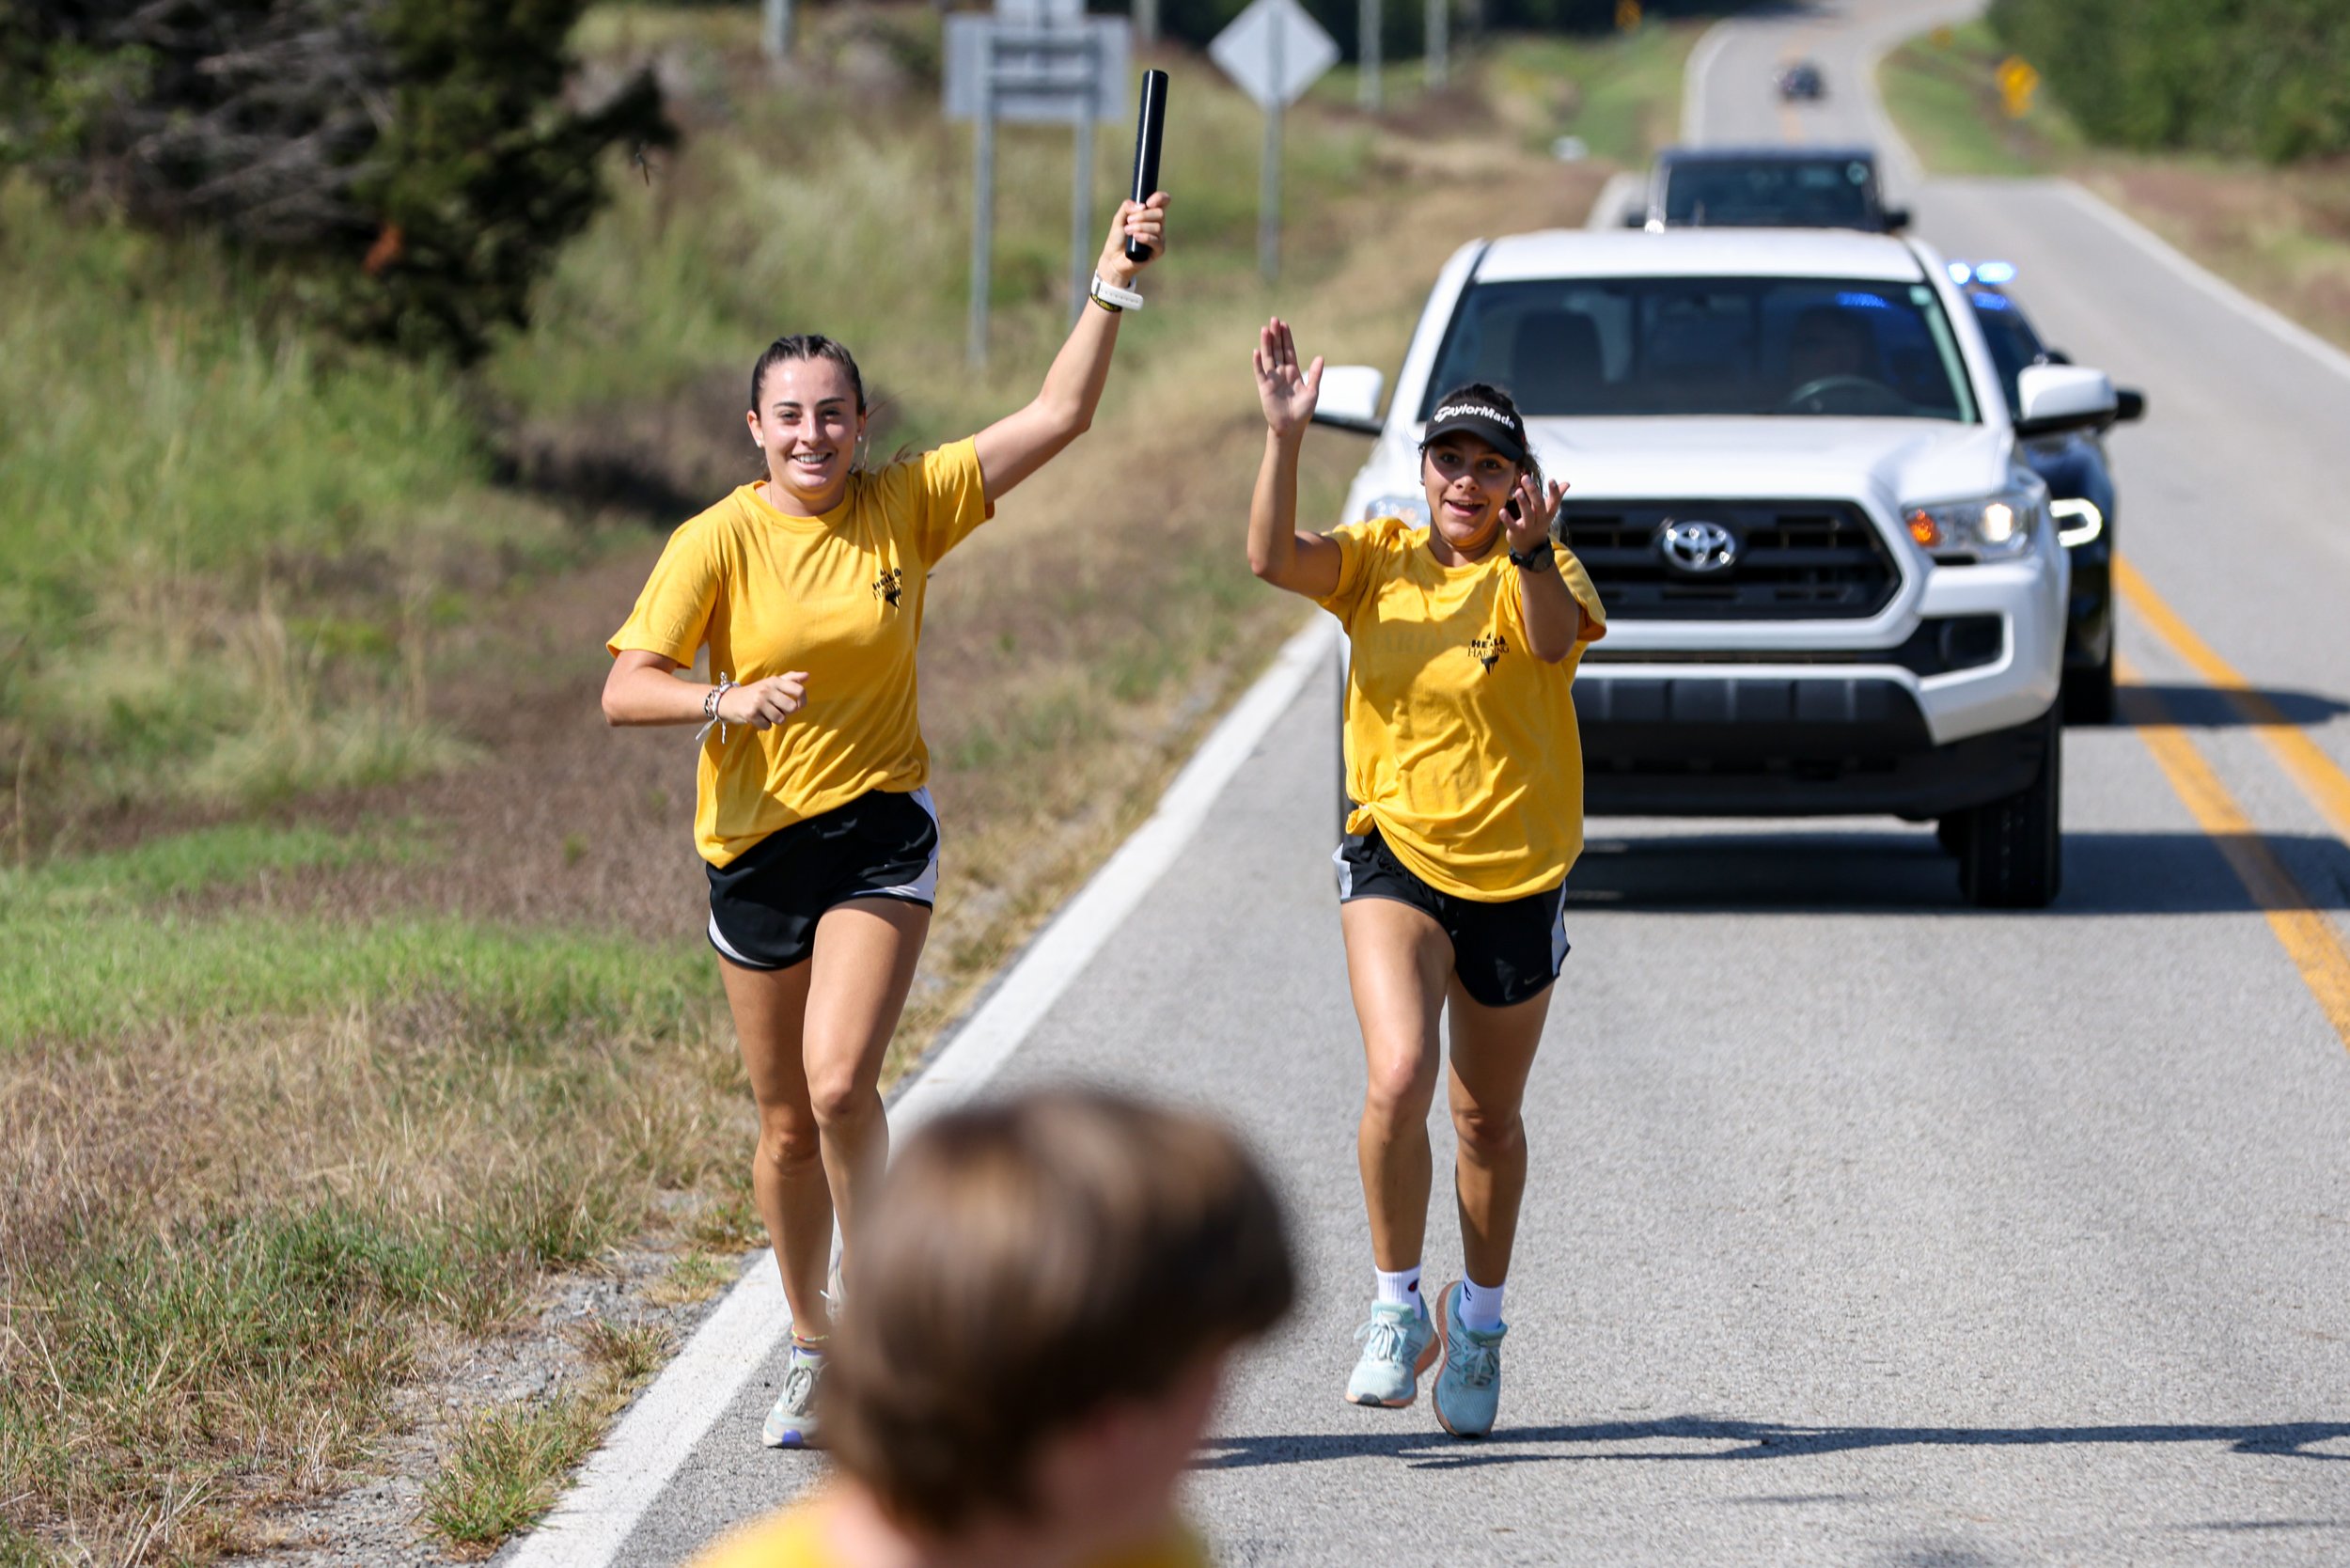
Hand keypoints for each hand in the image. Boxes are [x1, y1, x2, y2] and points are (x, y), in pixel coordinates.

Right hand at [718, 673, 805, 730]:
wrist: (729, 700)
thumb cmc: (756, 692)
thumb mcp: (772, 682)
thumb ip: (790, 679)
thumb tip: (807, 676)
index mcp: (774, 681)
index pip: (799, 690)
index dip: (803, 701)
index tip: (798, 706)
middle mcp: (767, 690)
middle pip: (791, 708)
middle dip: (786, 712)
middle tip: (777, 709)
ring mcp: (758, 702)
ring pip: (780, 719)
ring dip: (774, 720)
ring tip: (766, 713)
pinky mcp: (750, 714)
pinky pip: (767, 726)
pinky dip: (764, 725)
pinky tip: (757, 717)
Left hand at [1097, 193, 1168, 286]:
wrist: (1113, 258)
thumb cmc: (1118, 238)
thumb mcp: (1118, 218)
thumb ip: (1126, 208)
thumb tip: (1141, 206)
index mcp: (1150, 214)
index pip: (1163, 201)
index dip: (1160, 198)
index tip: (1148, 203)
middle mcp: (1158, 224)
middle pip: (1160, 213)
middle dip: (1143, 216)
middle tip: (1129, 221)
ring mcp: (1159, 238)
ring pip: (1157, 227)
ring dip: (1140, 227)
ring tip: (1127, 231)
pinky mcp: (1158, 251)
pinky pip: (1156, 241)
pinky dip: (1145, 237)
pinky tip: (1135, 237)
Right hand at [1252, 317, 1321, 437]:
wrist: (1291, 427)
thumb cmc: (1303, 412)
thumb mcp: (1313, 392)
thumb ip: (1315, 374)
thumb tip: (1320, 357)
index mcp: (1293, 372)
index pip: (1289, 351)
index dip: (1287, 338)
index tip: (1285, 325)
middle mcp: (1282, 373)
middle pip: (1278, 350)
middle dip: (1276, 336)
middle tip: (1274, 320)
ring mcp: (1272, 379)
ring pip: (1268, 357)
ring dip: (1266, 344)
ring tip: (1265, 329)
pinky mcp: (1264, 387)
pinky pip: (1260, 372)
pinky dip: (1258, 362)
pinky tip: (1256, 351)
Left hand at [1504, 474, 1567, 554]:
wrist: (1531, 547)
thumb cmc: (1539, 522)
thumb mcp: (1548, 511)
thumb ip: (1555, 497)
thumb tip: (1567, 483)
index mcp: (1548, 513)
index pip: (1554, 502)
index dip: (1554, 492)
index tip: (1552, 480)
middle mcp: (1540, 520)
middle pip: (1539, 505)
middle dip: (1533, 491)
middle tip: (1525, 478)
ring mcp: (1529, 527)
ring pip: (1527, 515)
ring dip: (1523, 503)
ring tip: (1518, 491)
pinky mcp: (1517, 533)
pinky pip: (1512, 526)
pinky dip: (1507, 519)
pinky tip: (1502, 511)